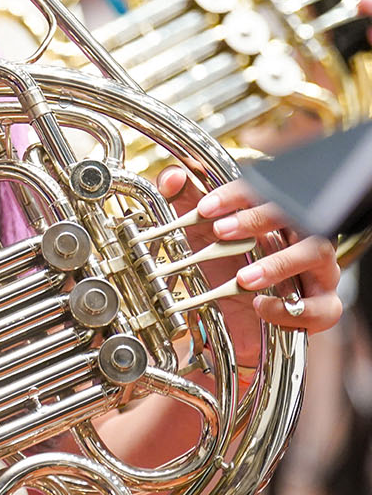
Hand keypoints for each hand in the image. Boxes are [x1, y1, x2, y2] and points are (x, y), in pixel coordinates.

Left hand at [157, 168, 341, 340]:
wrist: (231, 317)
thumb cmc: (224, 268)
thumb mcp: (198, 235)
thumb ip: (184, 202)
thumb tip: (172, 177)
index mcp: (274, 216)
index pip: (265, 191)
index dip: (236, 195)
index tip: (205, 208)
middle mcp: (301, 237)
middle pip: (298, 214)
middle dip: (258, 219)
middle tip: (221, 231)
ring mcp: (316, 271)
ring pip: (317, 253)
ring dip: (278, 264)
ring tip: (243, 278)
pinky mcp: (321, 307)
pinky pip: (322, 307)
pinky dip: (293, 309)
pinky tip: (262, 305)